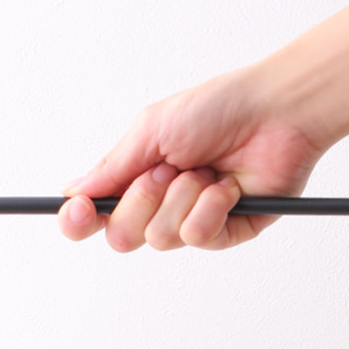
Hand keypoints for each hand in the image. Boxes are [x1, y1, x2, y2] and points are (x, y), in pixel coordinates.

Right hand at [58, 63, 324, 252]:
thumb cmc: (217, 109)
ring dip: (181, 197)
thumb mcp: (152, 130)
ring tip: (205, 171)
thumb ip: (112, 167)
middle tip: (166, 171)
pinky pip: (197, 237)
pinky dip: (210, 207)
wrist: (275, 112)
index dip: (78, 221)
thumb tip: (72, 192)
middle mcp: (159, 207)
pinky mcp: (223, 234)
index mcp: (135, 180)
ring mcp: (190, 222)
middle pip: (122, 236)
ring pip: (160, 238)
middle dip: (140, 201)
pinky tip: (228, 187)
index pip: (93, 217)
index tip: (78, 211)